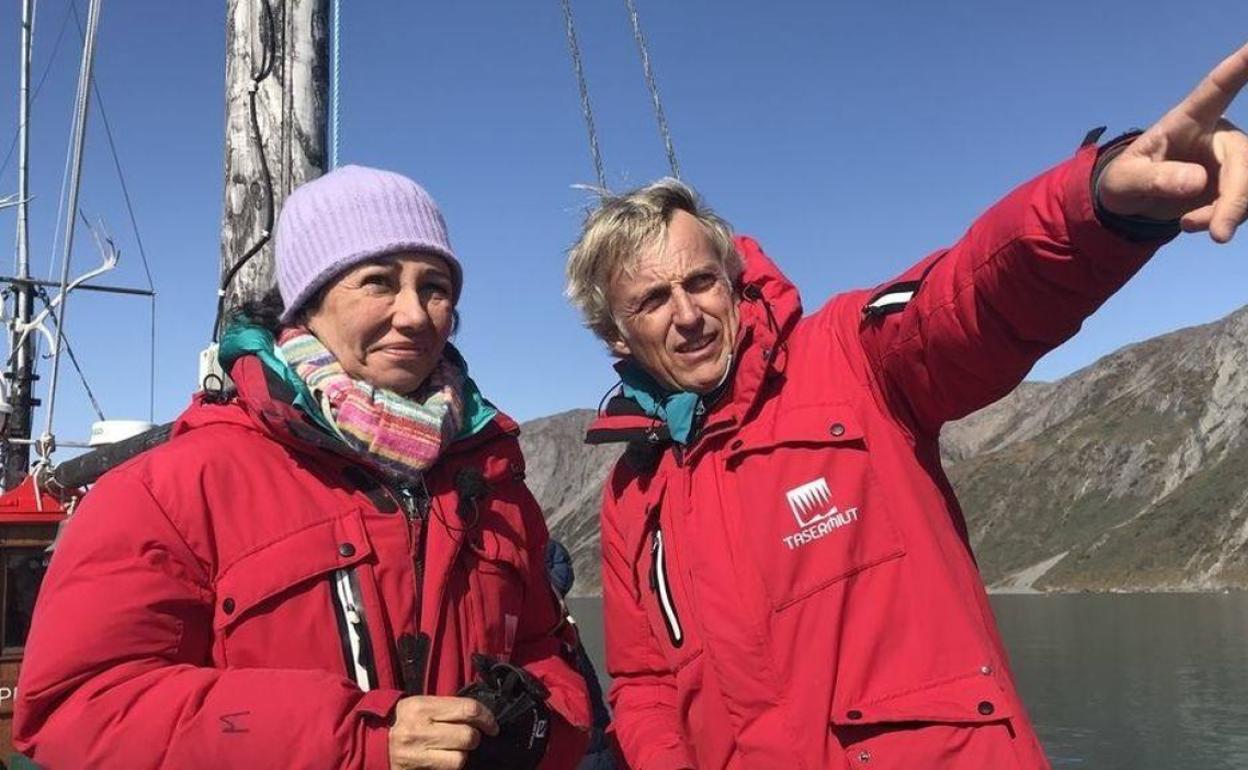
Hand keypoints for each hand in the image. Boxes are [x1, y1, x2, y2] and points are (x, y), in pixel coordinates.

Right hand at [388, 695, 498, 769]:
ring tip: (455, 750)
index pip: (468, 710)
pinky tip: (446, 760)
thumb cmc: (402, 718)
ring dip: (463, 755)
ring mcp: (416, 755)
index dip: (487, 718)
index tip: (492, 725)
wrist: (369, 739)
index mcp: (422, 708)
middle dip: (475, 738)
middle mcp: (419, 730)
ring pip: (460, 759)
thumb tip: (479, 715)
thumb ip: (447, 707)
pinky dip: (451, 766)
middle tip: (471, 737)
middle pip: (467, 737)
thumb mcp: (420, 704)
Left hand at [1098, 41, 1247, 242]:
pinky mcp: (1236, 184)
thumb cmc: (1125, 180)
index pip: (1218, 87)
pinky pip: (1243, 203)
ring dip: (1225, 213)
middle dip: (1235, 199)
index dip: (1241, 65)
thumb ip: (1155, 179)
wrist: (1133, 203)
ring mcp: (1231, 159)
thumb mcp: (1125, 182)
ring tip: (1187, 224)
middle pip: (1242, 159)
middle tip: (1218, 235)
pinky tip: (1196, 223)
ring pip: (1246, 186)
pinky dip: (1223, 219)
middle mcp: (1218, 134)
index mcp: (1189, 119)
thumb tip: (1196, 182)